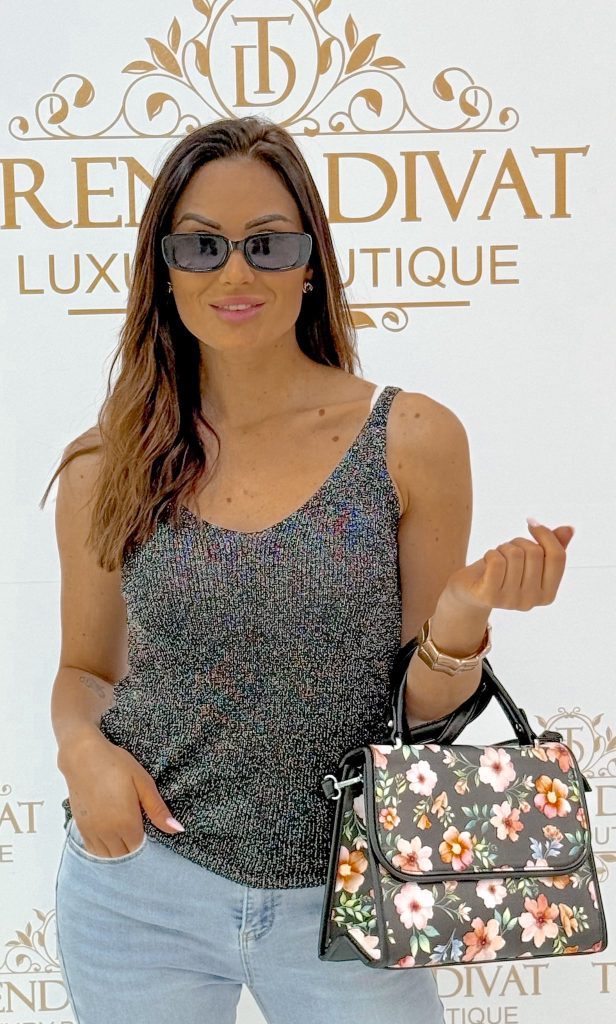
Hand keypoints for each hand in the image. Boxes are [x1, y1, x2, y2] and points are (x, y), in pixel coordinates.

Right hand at [60, 731, 184, 857]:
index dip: (146, 839)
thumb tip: (177, 830)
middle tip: (136, 826)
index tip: (147, 825)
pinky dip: (102, 848)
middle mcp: (107, 832)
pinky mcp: (80, 827)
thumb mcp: (143, 783)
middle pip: (124, 855)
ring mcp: (92, 831)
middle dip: (132, 846)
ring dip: (117, 850)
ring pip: (107, 856)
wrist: (82, 756)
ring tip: (123, 831)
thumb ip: (158, 810)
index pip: (139, 847)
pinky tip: (109, 834)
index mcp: (126, 823)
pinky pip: (93, 850)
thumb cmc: (116, 765)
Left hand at [444, 520, 574, 612]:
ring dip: (503, 548)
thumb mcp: (528, 560)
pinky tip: (487, 559)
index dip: (546, 534)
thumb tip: (569, 529)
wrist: (469, 591)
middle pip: (535, 552)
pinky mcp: (489, 596)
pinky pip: (497, 561)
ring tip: (497, 557)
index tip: (531, 523)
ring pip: (514, 554)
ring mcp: (510, 601)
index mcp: (548, 595)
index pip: (558, 557)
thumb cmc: (503, 572)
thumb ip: (551, 547)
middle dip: (519, 542)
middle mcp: (532, 601)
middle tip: (507, 549)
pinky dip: (490, 553)